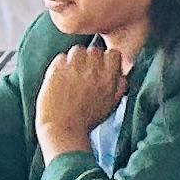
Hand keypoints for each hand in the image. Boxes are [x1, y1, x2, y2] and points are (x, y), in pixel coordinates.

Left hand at [33, 39, 129, 158]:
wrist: (63, 128)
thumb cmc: (87, 120)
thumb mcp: (111, 105)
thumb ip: (119, 87)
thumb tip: (122, 75)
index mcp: (109, 79)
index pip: (113, 54)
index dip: (107, 59)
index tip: (102, 67)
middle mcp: (93, 71)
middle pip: (94, 50)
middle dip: (90, 59)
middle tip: (84, 72)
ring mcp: (74, 69)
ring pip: (77, 50)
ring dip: (74, 59)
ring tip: (71, 72)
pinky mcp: (57, 70)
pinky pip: (61, 57)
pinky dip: (60, 64)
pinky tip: (60, 77)